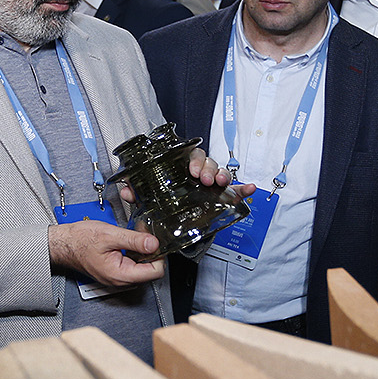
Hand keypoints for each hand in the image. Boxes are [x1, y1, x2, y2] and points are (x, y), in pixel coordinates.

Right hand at [49, 220, 165, 288]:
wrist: (64, 244)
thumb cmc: (80, 241)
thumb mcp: (110, 235)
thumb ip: (134, 240)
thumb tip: (154, 243)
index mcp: (121, 274)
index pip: (155, 272)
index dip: (159, 255)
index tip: (155, 241)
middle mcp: (121, 280)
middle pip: (150, 270)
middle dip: (151, 251)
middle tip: (144, 234)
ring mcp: (118, 277)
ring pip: (142, 266)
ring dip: (143, 250)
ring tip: (135, 235)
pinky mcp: (116, 271)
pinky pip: (133, 264)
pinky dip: (135, 252)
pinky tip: (129, 241)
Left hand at [114, 148, 256, 204]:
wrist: (174, 222)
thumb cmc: (164, 201)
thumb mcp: (150, 197)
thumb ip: (138, 193)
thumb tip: (127, 191)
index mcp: (182, 167)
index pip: (191, 156)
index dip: (194, 161)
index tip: (192, 171)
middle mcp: (199, 172)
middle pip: (208, 162)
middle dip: (207, 168)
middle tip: (203, 179)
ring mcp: (211, 184)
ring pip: (220, 173)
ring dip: (222, 175)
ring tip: (219, 182)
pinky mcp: (221, 196)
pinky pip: (235, 191)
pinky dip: (243, 189)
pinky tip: (250, 188)